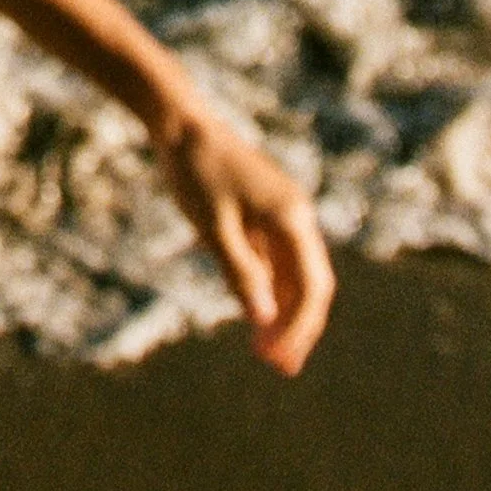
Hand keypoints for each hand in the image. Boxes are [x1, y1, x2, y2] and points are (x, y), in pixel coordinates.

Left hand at [152, 100, 334, 374]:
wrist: (179, 122)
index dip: (299, 329)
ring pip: (293, 273)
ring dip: (282, 311)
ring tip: (265, 351)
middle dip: (297, 327)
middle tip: (280, 367)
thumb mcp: (213, 228)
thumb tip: (263, 320)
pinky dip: (268, 287)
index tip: (278, 360)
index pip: (312, 287)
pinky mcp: (264, 211)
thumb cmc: (194, 172)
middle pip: (310, 283)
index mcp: (293, 218)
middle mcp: (296, 216)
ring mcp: (282, 213)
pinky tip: (252, 312)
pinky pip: (274, 258)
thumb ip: (240, 273)